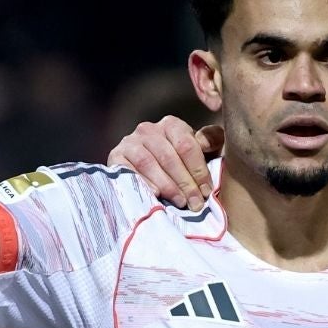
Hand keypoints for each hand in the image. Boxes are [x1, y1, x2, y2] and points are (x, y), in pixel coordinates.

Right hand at [107, 118, 222, 210]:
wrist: (146, 172)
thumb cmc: (183, 163)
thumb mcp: (203, 151)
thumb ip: (212, 140)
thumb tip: (205, 142)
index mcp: (171, 124)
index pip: (186, 145)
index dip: (198, 170)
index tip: (207, 191)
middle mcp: (148, 129)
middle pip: (168, 156)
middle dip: (185, 182)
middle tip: (195, 203)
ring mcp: (129, 142)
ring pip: (149, 163)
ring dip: (166, 185)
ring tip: (179, 202)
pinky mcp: (115, 156)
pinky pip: (128, 170)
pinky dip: (143, 183)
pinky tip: (155, 195)